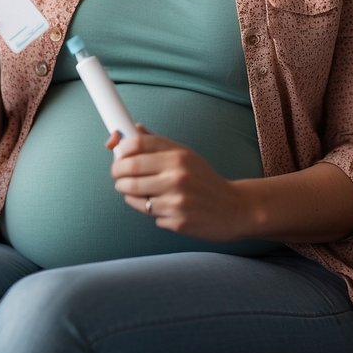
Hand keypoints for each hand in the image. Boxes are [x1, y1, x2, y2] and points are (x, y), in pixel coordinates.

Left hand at [110, 129, 250, 241]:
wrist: (235, 209)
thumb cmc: (204, 180)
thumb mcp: (185, 155)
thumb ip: (156, 144)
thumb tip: (127, 131)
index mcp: (179, 155)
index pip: (136, 144)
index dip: (121, 150)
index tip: (118, 155)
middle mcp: (177, 175)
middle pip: (129, 169)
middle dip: (117, 174)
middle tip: (119, 177)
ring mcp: (177, 199)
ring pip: (133, 195)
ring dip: (129, 195)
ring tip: (138, 192)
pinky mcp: (178, 221)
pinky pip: (149, 214)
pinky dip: (150, 211)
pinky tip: (163, 207)